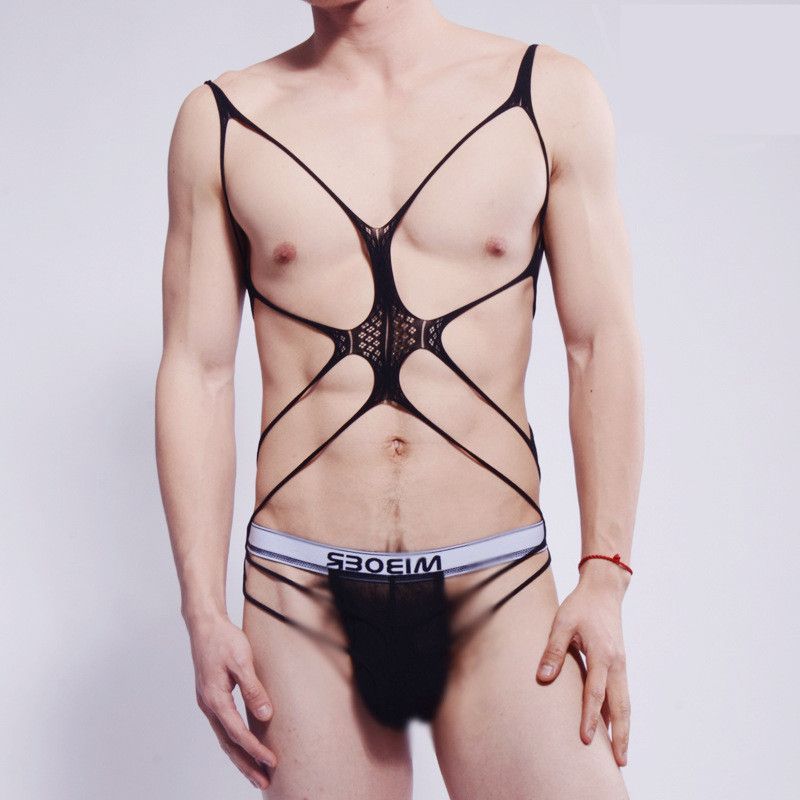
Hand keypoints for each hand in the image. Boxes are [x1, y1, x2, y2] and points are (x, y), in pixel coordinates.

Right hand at [188, 612, 276, 789]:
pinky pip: (223, 726)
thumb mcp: (242, 661)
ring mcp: (208, 702)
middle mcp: (209, 705)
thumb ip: (253, 688)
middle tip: (263, 782)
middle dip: (246, 764)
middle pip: (228, 743)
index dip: (254, 749)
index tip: (271, 762)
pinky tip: (244, 746)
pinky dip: (234, 741)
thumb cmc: (223, 640)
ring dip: (240, 756)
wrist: (204, 625)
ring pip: (224, 737)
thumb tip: (265, 714)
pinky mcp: (212, 697)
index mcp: (215, 698)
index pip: (237, 732)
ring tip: (257, 772)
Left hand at [536, 563, 630, 765]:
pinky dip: (619, 713)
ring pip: (625, 702)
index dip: (590, 717)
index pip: (596, 693)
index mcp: (602, 654)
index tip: (586, 740)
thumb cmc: (580, 606)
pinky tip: (613, 726)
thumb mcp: (562, 622)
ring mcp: (621, 664)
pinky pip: (621, 694)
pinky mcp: (619, 663)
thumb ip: (553, 650)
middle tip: (620, 763)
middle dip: (621, 736)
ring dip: (623, 728)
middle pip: (621, 706)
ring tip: (621, 755)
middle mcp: (617, 663)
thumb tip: (543, 677)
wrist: (603, 590)